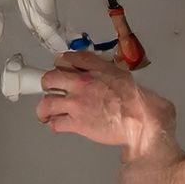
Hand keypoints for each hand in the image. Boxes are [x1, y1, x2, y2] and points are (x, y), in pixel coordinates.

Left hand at [36, 50, 174, 154]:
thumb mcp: (117, 72)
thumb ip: (99, 69)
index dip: (59, 66)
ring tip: (46, 113)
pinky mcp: (76, 123)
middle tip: (51, 91)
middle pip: (48, 79)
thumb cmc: (134, 98)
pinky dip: (54, 124)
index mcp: (92, 68)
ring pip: (46, 103)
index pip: (64, 59)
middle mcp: (81, 83)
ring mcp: (76, 104)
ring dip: (45, 109)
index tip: (60, 72)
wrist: (139, 119)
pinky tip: (59, 124)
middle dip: (47, 85)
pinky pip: (55, 123)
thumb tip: (89, 71)